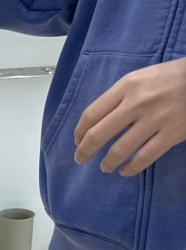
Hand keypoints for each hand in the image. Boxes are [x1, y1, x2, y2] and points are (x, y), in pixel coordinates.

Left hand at [74, 58, 185, 176]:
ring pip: (120, 149)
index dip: (80, 132)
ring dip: (107, 162)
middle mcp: (137, 103)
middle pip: (99, 134)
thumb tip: (99, 123)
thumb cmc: (168, 78)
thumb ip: (119, 98)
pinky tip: (125, 171)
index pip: (91, 114)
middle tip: (81, 160)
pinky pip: (145, 157)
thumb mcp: (139, 79)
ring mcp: (155, 119)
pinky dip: (131, 168)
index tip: (78, 141)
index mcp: (126, 87)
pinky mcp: (172, 134)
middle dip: (85, 151)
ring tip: (104, 167)